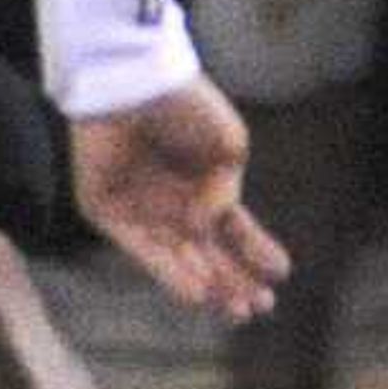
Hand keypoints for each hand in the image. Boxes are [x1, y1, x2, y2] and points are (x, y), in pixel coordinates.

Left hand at [70, 83, 287, 325]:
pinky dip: (171, 272)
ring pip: (177, 259)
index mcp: (201, 182)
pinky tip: (201, 291)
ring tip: (235, 309)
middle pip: (206, 252)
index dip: (256, 252)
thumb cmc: (183, 104)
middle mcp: (170, 200)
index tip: (281, 275)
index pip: (233, 228)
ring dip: (208, 286)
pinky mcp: (106, 210)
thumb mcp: (227, 145)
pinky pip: (141, 249)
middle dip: (235, 281)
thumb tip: (205, 229)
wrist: (132, 79)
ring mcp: (139, 207)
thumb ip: (225, 193)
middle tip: (261, 307)